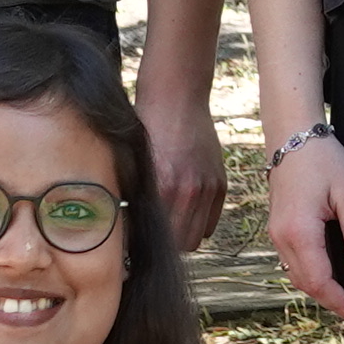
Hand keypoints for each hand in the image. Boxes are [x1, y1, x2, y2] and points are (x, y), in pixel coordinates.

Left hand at [138, 61, 230, 254]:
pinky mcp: (220, 184)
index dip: (141, 245)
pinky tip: (184, 208)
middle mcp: (187, 192)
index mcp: (161, 188)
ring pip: (196, 239)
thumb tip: (124, 235)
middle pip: (180, 246)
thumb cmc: (145, 128)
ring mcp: (207, 188)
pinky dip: (198, 222)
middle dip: (165, 243)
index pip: (154, 238)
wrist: (176, 98)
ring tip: (167, 221)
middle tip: (151, 233)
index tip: (133, 246)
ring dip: (182, 235)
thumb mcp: (131, 164)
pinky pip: (210, 223)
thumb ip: (132, 199)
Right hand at [263, 130, 343, 330]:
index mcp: (300, 232)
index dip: (341, 304)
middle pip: (306, 285)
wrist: (293, 135)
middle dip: (332, 302)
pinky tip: (328, 275)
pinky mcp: (277, 228)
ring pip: (296, 276)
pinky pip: (292, 262)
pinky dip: (310, 275)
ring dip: (320, 290)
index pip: (320, 282)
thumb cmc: (324, 160)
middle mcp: (282, 238)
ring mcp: (276, 234)